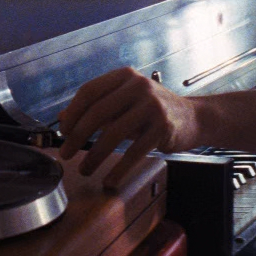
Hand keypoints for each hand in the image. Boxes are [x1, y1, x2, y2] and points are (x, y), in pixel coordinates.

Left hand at [57, 68, 201, 188]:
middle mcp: (138, 86)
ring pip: (114, 134)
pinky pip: (134, 151)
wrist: (193, 118)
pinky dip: (119, 169)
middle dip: (78, 137)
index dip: (72, 113)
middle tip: (66, 154)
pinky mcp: (163, 127)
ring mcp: (152, 106)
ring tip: (85, 169)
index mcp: (124, 77)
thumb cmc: (152, 111)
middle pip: (98, 112)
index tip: (63, 132)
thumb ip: (96, 108)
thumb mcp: (124, 103)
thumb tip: (62, 119)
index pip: (89, 91)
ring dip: (95, 156)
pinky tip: (110, 179)